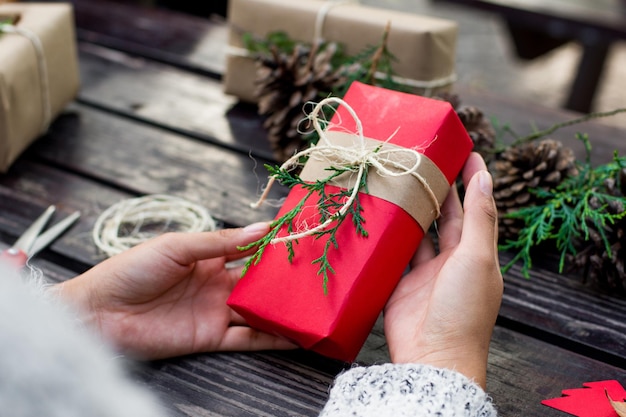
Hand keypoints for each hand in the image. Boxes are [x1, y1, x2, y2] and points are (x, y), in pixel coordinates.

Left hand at [58, 224, 295, 359]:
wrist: (99, 313)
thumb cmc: (132, 270)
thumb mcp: (177, 246)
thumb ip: (219, 241)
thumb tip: (261, 228)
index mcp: (208, 257)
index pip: (248, 250)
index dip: (273, 245)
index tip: (301, 238)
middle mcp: (217, 284)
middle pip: (259, 282)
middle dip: (284, 279)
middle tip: (316, 275)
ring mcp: (216, 311)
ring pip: (259, 310)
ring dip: (284, 310)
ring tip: (316, 306)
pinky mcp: (211, 337)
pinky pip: (249, 338)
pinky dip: (273, 338)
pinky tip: (296, 335)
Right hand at [383, 152, 502, 387]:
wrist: (432, 357)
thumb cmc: (463, 309)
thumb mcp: (476, 258)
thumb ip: (478, 218)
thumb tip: (485, 177)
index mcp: (475, 254)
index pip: (474, 207)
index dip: (472, 179)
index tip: (464, 151)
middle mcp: (450, 261)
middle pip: (443, 216)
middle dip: (436, 188)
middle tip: (423, 159)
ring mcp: (423, 273)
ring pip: (416, 232)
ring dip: (409, 209)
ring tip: (396, 180)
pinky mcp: (398, 284)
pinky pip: (393, 253)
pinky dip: (387, 236)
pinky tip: (378, 215)